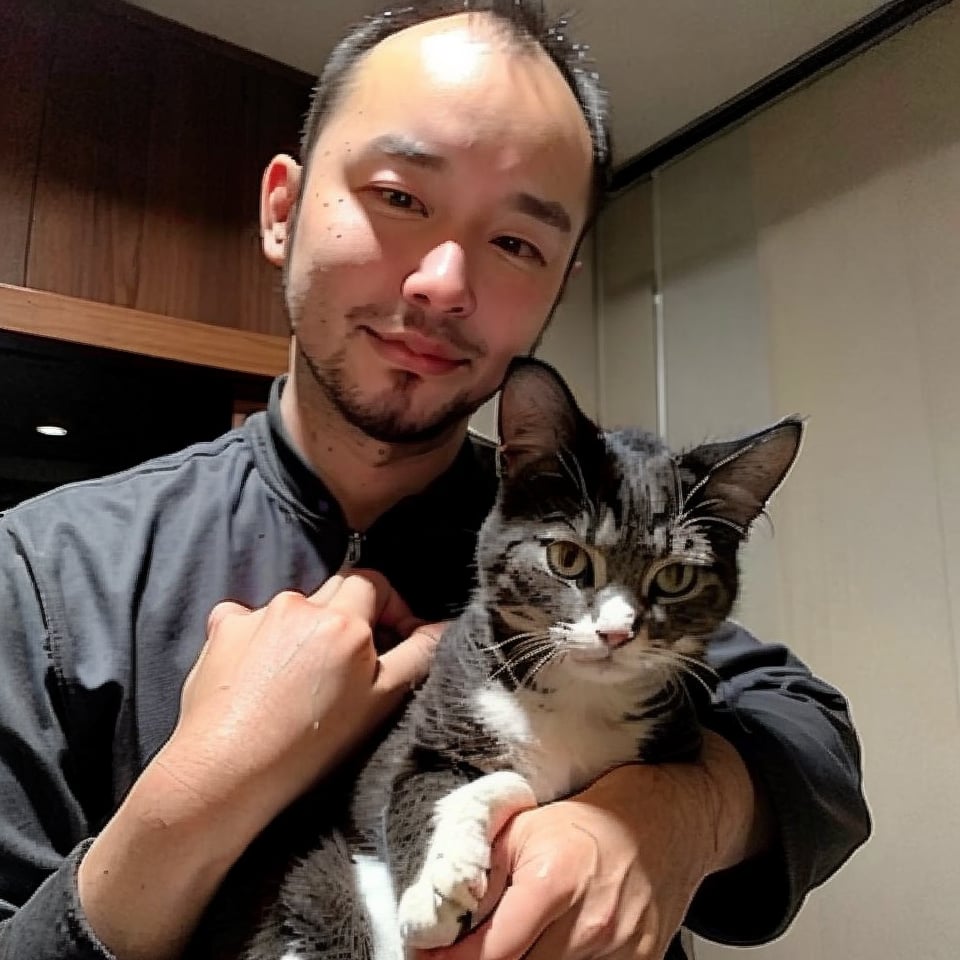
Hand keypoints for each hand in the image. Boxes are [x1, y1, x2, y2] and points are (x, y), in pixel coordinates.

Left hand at [78, 571, 443, 959]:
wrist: (225, 775)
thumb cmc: (307, 748)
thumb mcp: (380, 704)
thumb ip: (418, 656)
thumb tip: (442, 627)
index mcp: (343, 621)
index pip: (376, 583)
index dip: (391, 607)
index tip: (393, 639)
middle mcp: (299, 605)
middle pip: (337, 591)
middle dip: (350, 618)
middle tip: (348, 666)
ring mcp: (255, 614)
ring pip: (296, 607)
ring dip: (305, 630)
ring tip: (298, 681)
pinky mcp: (221, 629)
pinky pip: (250, 618)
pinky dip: (260, 636)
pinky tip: (259, 674)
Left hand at [424, 731, 763, 959]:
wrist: (665, 818)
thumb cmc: (591, 820)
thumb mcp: (524, 827)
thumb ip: (483, 873)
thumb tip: (443, 921)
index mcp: (553, 881)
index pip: (489, 953)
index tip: (430, 954)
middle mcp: (589, 924)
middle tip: (462, 952)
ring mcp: (619, 952)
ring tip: (508, 943)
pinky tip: (547, 947)